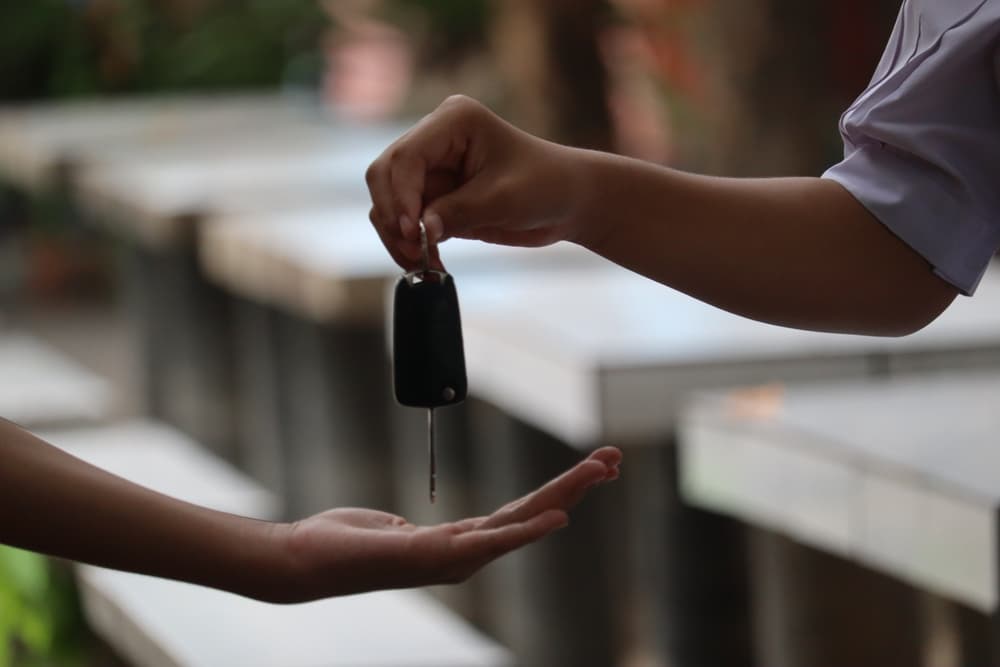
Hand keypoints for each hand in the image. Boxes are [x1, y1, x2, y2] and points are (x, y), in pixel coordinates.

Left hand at [279, 447, 620, 599]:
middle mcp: (465, 556)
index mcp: (457, 545)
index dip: (556, 494)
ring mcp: (455, 559)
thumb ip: (409, 530)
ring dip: (565, 495)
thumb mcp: (388, 529)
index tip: (587, 471)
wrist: (306, 561)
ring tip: (600, 471)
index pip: (519, 515)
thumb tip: (408, 527)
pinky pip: (493, 540)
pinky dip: (530, 529)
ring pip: (523, 522)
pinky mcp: (439, 557)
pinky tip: (558, 518)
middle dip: (576, 487)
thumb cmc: (343, 544)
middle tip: (614, 460)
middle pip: (533, 515)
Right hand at [365, 95, 584, 269]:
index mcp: (453, 121)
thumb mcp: (504, 199)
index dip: (401, 195)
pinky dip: (408, 243)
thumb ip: (458, 212)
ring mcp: (432, 168)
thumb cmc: (546, 186)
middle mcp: (435, 138)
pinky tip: (428, 262)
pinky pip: (404, 220)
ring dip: (396, 234)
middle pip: (385, 174)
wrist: (567, 202)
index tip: (412, 231)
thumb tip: (419, 231)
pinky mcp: (435, 196)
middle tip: (413, 251)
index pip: (407, 156)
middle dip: (393, 215)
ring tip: (421, 263)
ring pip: (387, 200)